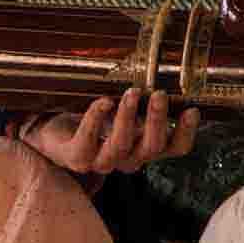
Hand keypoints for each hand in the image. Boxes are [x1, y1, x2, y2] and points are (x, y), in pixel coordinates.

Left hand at [18, 90, 197, 175]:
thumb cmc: (93, 119)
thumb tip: (167, 80)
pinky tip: (103, 100)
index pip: (173, 149)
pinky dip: (96, 118)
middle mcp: (126, 160)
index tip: (192, 109)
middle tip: (159, 94)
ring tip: (131, 92)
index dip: (185, 133)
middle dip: (157, 120)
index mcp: (143, 149)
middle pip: (150, 147)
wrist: (50, 133)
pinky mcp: (76, 157)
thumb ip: (143, 106)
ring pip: (121, 146)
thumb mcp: (123, 112)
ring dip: (128, 117)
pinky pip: (87, 141)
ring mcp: (100, 162)